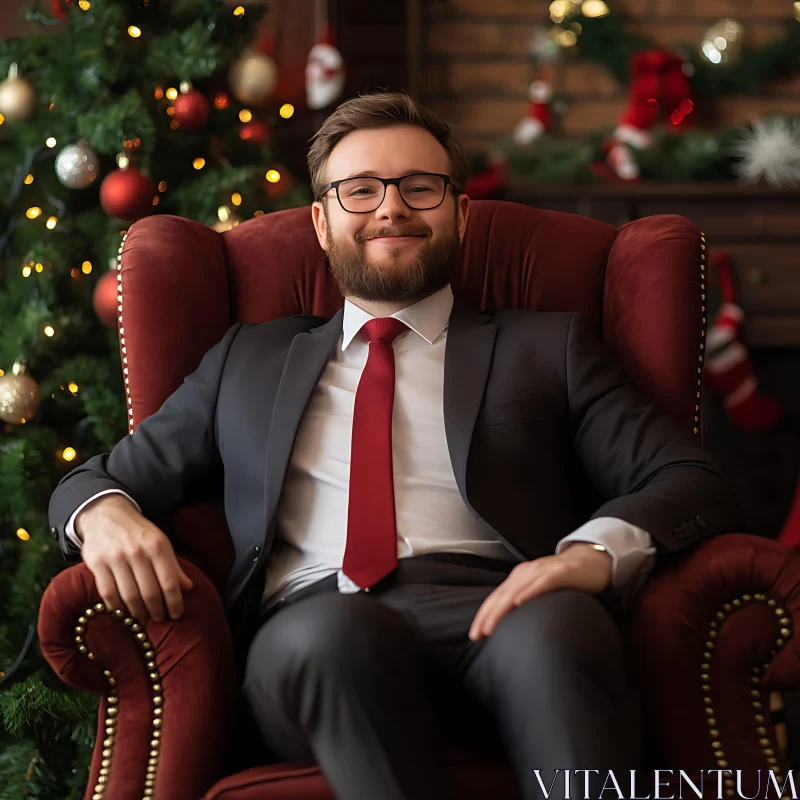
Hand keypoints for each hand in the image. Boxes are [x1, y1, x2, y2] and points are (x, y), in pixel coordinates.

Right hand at [77, 494, 192, 622]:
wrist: (106, 514)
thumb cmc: (138, 532)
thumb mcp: (161, 543)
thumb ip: (173, 566)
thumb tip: (188, 588)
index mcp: (157, 546)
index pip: (169, 582)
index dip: (174, 602)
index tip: (177, 614)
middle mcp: (137, 551)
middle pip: (149, 592)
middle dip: (157, 610)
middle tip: (160, 618)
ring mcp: (115, 557)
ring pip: (129, 595)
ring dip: (138, 612)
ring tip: (143, 617)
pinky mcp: (97, 563)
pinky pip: (108, 593)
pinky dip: (117, 606)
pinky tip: (123, 611)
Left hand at [467, 543, 612, 641]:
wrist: (591, 560)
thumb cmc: (565, 580)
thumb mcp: (541, 590)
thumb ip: (527, 601)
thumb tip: (512, 625)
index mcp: (520, 578)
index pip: (496, 598)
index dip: (483, 615)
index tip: (474, 635)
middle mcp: (526, 572)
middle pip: (501, 595)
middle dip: (487, 616)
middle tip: (477, 635)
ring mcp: (542, 571)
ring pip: (516, 590)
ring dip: (501, 609)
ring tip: (490, 626)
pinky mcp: (559, 572)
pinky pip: (541, 582)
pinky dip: (528, 592)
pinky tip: (519, 602)